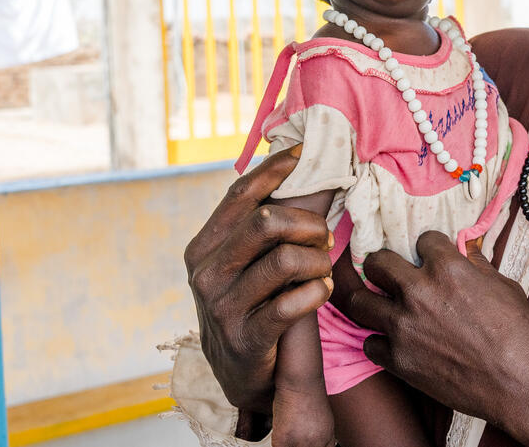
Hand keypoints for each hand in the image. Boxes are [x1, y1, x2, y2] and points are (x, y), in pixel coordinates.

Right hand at [184, 146, 332, 410]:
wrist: (241, 374)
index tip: (302, 155)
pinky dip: (317, 292)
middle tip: (324, 237)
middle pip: (266, 221)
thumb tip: (302, 167)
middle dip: (308, 223)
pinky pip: (292, 304)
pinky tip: (323, 291)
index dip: (273, 169)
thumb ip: (266, 222)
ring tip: (324, 268)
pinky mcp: (246, 338)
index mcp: (204, 247)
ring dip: (318, 260)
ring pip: (285, 260)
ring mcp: (223, 307)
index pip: (240, 195)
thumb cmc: (253, 304)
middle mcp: (206, 272)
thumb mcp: (247, 262)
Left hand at [341, 231, 528, 425]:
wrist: (519, 383)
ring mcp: (404, 327)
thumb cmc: (519, 333)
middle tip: (389, 272)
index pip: (423, 241)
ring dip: (369, 298)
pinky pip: (369, 344)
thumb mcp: (504, 287)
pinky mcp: (398, 360)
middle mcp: (419, 293)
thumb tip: (467, 252)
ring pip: (359, 301)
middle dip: (383, 264)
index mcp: (448, 269)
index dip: (430, 248)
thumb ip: (477, 267)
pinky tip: (392, 341)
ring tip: (377, 301)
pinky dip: (380, 341)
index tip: (431, 256)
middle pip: (377, 263)